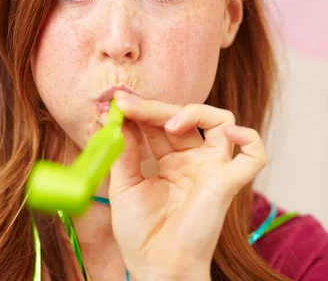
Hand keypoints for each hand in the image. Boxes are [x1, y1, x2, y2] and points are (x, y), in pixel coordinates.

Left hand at [106, 92, 266, 280]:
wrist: (156, 269)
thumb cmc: (141, 233)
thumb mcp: (124, 185)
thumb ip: (124, 151)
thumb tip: (115, 117)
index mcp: (169, 160)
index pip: (158, 123)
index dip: (140, 111)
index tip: (116, 105)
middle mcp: (193, 160)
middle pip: (182, 117)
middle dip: (154, 108)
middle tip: (128, 105)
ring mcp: (212, 168)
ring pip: (221, 120)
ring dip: (195, 112)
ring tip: (169, 125)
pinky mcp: (229, 182)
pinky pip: (254, 155)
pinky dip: (248, 138)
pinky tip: (228, 132)